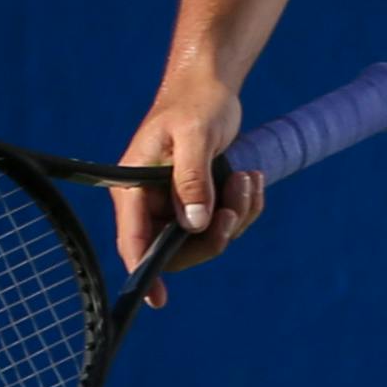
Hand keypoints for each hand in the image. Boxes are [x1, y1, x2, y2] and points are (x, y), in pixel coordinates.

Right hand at [113, 81, 267, 307]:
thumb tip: (194, 225)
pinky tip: (252, 178)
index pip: (134, 240)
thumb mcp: (195, 137)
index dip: (143, 271)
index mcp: (134, 187)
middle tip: (238, 202)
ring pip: (207, 237)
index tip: (157, 300)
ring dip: (238, 215)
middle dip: (217, 233)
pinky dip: (245, 207)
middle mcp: (151, 201)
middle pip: (178, 248)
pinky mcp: (199, 200)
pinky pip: (224, 222)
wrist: (211, 86)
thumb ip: (192, 180)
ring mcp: (175, 203)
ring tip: (249, 178)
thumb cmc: (195, 103)